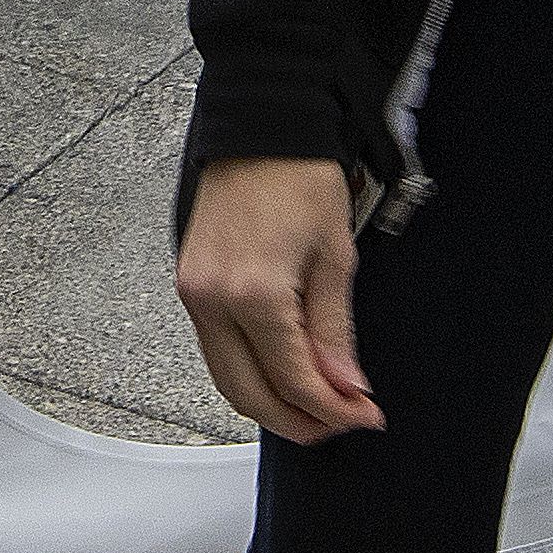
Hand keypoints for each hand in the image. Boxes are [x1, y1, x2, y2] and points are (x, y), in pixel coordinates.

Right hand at [174, 154, 379, 440]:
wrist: (263, 126)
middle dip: (297, 421)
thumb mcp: (335, 256)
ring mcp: (194, 293)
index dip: (332, 408)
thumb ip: (334, 330)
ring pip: (226, 378)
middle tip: (338, 425)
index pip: (293, 378)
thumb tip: (344, 385)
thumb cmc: (300, 174)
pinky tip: (280, 373)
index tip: (363, 414)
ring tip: (314, 407)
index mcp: (254, 292)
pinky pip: (215, 350)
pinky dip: (248, 372)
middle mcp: (213, 298)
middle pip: (249, 394)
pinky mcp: (190, 284)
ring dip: (270, 402)